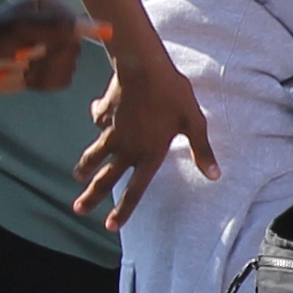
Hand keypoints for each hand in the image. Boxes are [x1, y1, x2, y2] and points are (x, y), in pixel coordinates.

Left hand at [0, 0, 92, 91]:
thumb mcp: (17, 27)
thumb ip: (50, 24)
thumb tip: (81, 26)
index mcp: (51, 8)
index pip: (78, 26)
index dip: (71, 38)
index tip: (64, 42)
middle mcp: (56, 26)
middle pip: (74, 50)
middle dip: (46, 58)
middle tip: (21, 54)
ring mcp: (53, 49)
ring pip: (68, 68)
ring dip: (40, 71)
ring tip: (19, 65)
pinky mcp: (49, 69)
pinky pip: (61, 81)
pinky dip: (42, 82)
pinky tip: (26, 76)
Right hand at [73, 34, 217, 225]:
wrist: (143, 66)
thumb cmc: (173, 94)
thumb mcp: (194, 122)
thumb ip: (202, 150)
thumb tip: (215, 176)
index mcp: (149, 154)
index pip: (135, 190)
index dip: (123, 210)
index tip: (110, 226)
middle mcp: (127, 148)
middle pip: (106, 178)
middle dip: (91, 196)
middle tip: (78, 209)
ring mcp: (113, 131)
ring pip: (95, 154)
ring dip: (86, 166)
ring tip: (78, 177)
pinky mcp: (105, 114)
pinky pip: (99, 121)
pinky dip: (98, 120)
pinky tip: (96, 116)